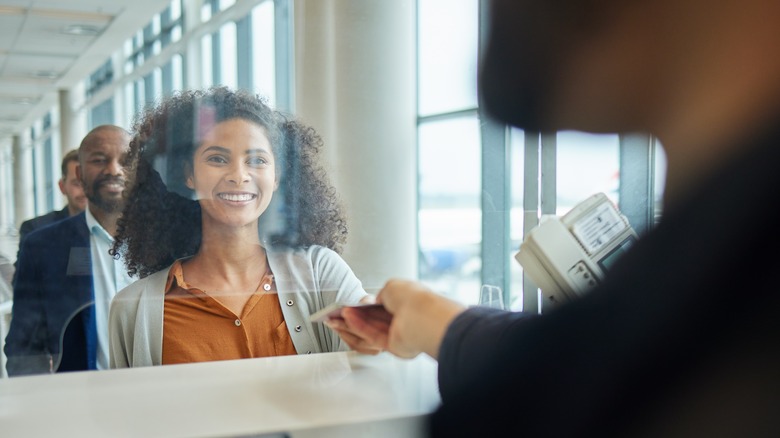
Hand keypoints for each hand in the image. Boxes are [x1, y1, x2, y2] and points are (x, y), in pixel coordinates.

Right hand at [329, 279, 465, 359]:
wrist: (424, 315)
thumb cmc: (414, 298)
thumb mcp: (392, 286)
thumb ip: (380, 294)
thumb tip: (371, 302)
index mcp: (406, 303)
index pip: (381, 306)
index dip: (362, 306)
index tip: (347, 305)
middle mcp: (403, 319)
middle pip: (372, 320)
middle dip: (353, 317)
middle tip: (335, 314)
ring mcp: (399, 333)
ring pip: (370, 329)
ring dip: (352, 322)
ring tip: (336, 317)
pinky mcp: (394, 345)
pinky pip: (372, 336)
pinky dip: (359, 327)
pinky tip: (347, 319)